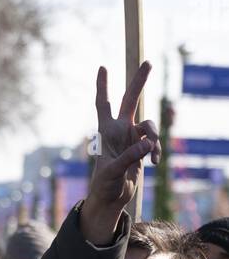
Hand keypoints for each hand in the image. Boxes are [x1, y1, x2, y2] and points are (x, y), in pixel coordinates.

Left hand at [80, 62, 159, 243]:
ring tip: (153, 155)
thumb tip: (148, 144)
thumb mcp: (113, 171)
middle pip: (130, 100)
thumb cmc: (105, 183)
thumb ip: (129, 157)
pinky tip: (154, 162)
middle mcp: (120, 129)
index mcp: (106, 131)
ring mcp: (132, 136)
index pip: (103, 104)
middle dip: (139, 81)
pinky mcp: (142, 147)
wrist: (112, 196)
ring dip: (155, 137)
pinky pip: (155, 142)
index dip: (102, 86)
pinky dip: (157, 150)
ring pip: (150, 125)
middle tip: (148, 62)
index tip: (103, 67)